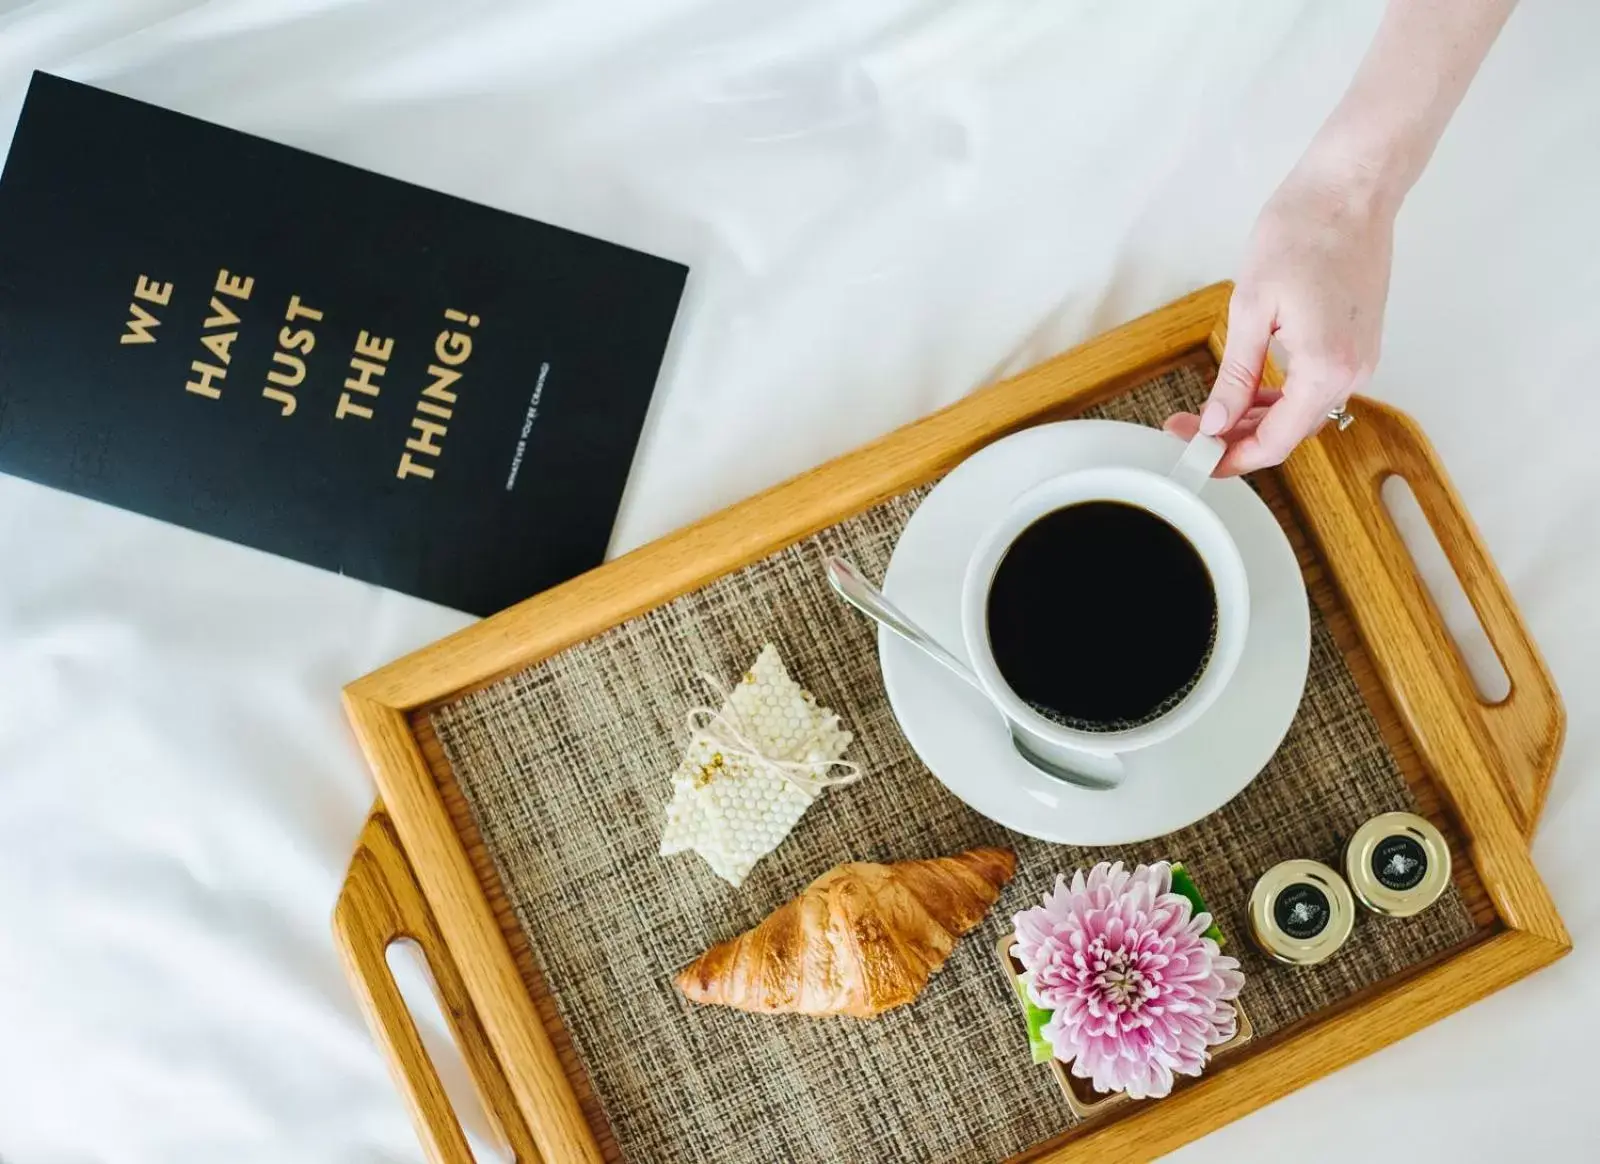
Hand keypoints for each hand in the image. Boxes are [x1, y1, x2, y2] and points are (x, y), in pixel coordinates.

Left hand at [1166, 164, 1395, 474]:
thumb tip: (1217, 422)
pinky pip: (1317, 387)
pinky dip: (1281, 396)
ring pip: (1303, 413)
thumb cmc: (1303, 233)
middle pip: (1289, 433)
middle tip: (1187, 429)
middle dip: (1236, 438)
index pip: (1275, 442)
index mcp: (1326, 369)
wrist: (1350, 189)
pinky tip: (1249, 390)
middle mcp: (1353, 372)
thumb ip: (1235, 375)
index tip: (1195, 457)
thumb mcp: (1252, 309)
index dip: (1231, 458)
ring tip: (1210, 413)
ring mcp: (1361, 358)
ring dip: (1257, 419)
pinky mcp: (1359, 343)